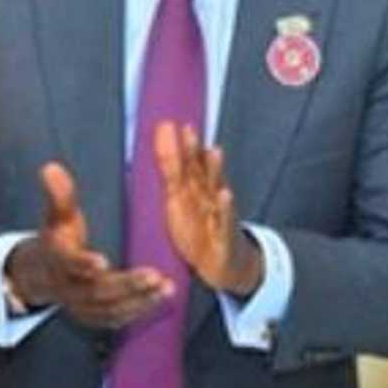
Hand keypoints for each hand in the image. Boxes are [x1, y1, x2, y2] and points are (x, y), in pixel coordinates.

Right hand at [5, 164, 173, 329]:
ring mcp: (80, 305)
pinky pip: (114, 319)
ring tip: (166, 288)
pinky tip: (159, 299)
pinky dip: (137, 312)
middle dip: (126, 285)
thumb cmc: (58, 238)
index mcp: (57, 260)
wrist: (43, 274)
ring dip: (138, 301)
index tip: (102, 261)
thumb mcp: (57, 215)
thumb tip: (51, 167)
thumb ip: (58, 194)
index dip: (82, 263)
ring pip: (108, 308)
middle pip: (95, 291)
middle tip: (155, 276)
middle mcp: (67, 287)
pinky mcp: (93, 316)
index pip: (67, 263)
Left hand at [153, 123, 261, 296]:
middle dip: (195, 152)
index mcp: (195, 187)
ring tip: (214, 152)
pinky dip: (226, 207)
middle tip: (189, 131)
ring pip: (217, 188)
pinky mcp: (225, 232)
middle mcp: (208, 195)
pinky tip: (226, 194)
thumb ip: (170, 167)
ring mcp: (218, 212)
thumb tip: (161, 136)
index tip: (171, 125)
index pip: (187, 163)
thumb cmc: (199, 225)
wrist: (221, 262)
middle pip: (201, 171)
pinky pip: (226, 218)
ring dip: (216, 171)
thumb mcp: (179, 196)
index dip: (179, 146)